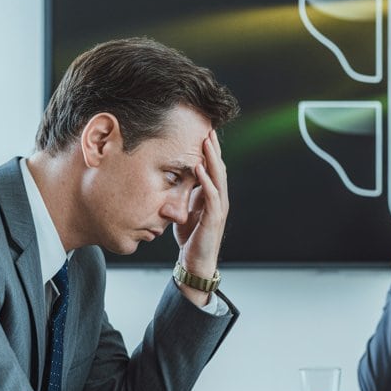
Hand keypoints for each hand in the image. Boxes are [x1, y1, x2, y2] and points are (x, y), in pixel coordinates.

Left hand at [174, 130, 228, 301]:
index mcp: (212, 195)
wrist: (195, 262)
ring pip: (218, 178)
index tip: (203, 132)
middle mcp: (219, 199)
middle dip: (213, 148)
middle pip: (218, 168)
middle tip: (208, 128)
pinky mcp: (214, 218)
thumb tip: (171, 177)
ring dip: (212, 159)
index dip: (209, 151)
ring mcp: (218, 208)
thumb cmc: (190, 237)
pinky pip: (212, 195)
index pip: (212, 168)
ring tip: (206, 142)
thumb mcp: (184, 209)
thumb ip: (183, 193)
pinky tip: (200, 168)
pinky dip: (206, 180)